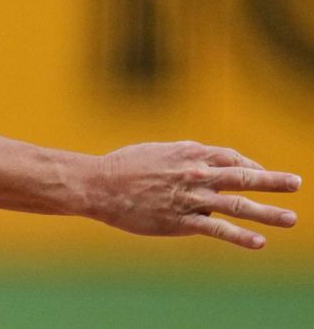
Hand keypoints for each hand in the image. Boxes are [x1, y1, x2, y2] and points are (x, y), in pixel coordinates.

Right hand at [89, 141, 300, 248]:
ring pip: (237, 205)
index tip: (259, 173)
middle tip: (296, 182)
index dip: (250, 165)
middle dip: (273, 181)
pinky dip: (240, 236)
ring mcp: (191, 198)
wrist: (100, 185)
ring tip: (291, 219)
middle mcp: (196, 174)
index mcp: (189, 153)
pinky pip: (217, 229)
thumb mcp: (157, 151)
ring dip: (268, 212)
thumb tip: (202, 162)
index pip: (232, 158)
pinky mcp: (182, 221)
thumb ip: (183, 156)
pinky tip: (259, 243)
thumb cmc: (124, 166)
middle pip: (243, 176)